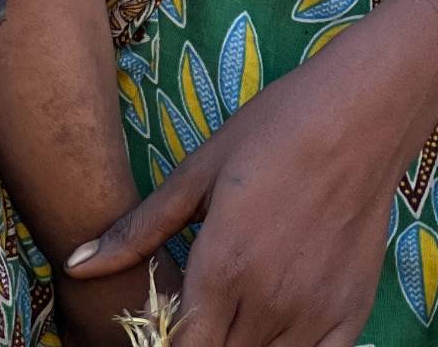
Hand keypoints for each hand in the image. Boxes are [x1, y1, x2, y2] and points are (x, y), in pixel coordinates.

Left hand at [67, 40, 409, 346]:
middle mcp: (266, 304)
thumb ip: (137, 229)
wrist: (362, 114)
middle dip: (199, 340)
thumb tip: (75, 264)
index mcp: (221, 269)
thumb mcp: (198, 171)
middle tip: (199, 302)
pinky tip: (275, 319)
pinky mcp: (351, 317)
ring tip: (235, 301)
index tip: (159, 322)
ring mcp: (313, 315)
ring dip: (239, 343)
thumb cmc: (275, 129)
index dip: (160, 343)